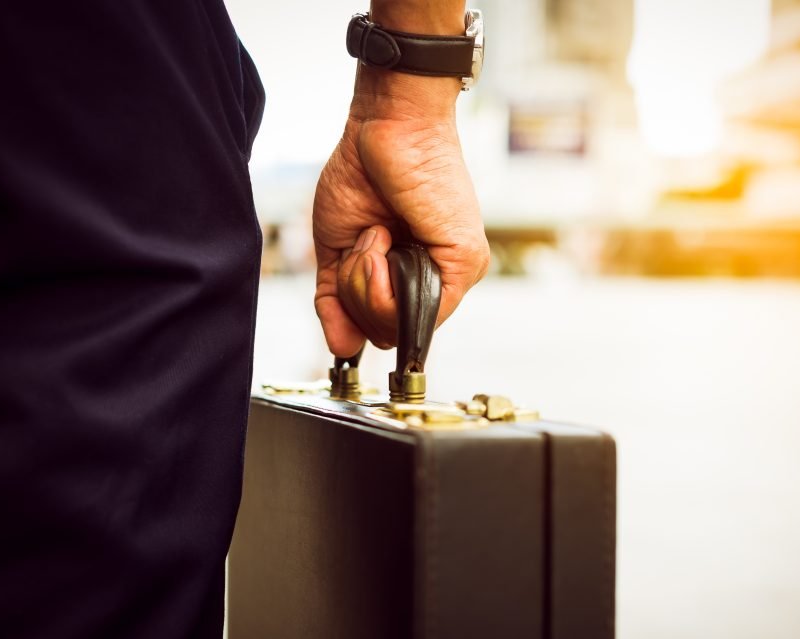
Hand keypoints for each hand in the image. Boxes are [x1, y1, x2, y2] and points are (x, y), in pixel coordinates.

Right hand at [312, 70, 488, 357]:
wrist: (383, 126)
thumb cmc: (363, 174)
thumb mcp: (337, 249)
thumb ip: (336, 301)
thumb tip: (341, 349)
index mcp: (408, 278)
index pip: (380, 329)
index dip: (354, 311)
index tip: (350, 264)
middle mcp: (434, 282)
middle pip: (383, 334)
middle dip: (356, 293)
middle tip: (365, 242)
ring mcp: (453, 276)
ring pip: (395, 327)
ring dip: (365, 281)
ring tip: (376, 233)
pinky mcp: (463, 263)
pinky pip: (412, 311)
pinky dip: (380, 278)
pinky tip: (382, 238)